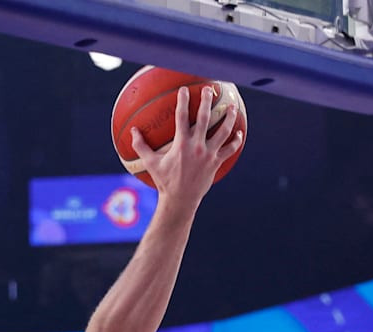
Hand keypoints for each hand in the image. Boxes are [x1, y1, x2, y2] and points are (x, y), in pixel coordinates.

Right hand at [131, 86, 242, 205]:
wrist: (181, 199)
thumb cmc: (164, 181)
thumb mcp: (151, 163)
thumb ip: (141, 146)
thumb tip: (132, 131)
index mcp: (181, 144)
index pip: (182, 117)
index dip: (183, 102)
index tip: (185, 90)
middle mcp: (197, 146)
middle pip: (205, 119)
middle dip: (208, 102)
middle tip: (210, 90)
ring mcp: (209, 154)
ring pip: (223, 131)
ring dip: (229, 117)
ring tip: (231, 106)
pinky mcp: (216, 162)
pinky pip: (230, 149)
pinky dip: (236, 140)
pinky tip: (239, 133)